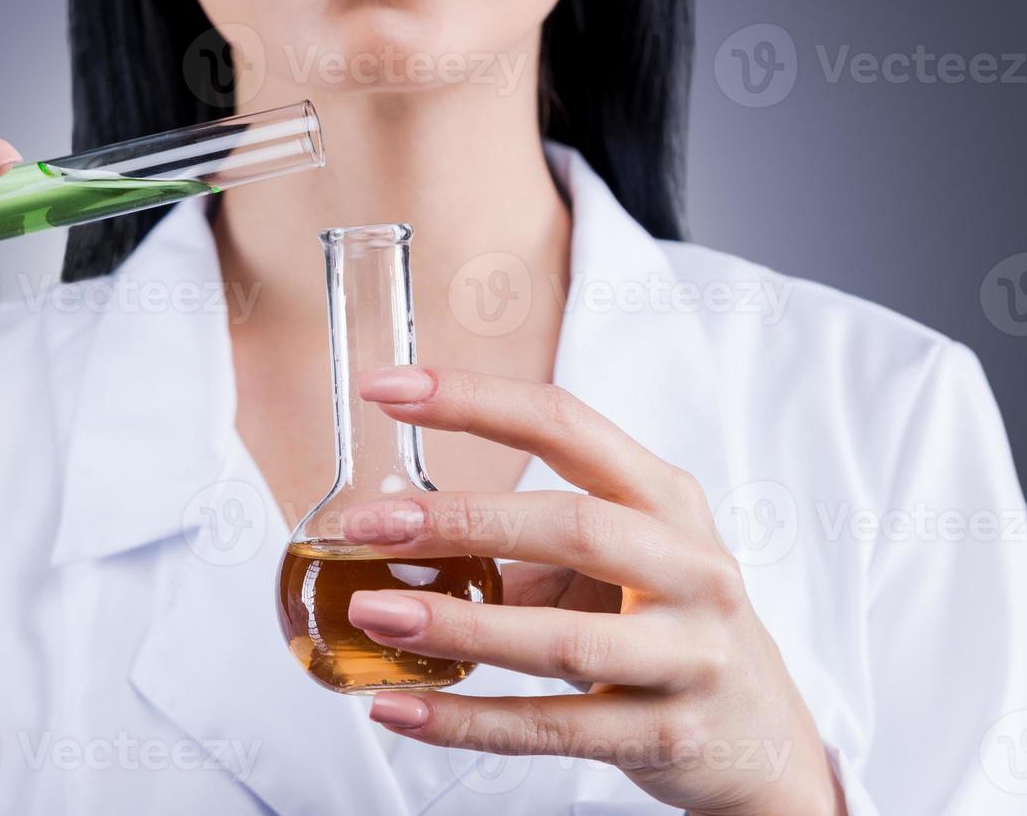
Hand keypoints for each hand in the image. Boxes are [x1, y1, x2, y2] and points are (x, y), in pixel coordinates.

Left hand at [339, 366, 844, 815]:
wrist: (764, 740)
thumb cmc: (670, 626)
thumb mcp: (620, 561)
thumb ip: (524, 544)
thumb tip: (395, 533)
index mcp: (665, 499)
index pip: (565, 424)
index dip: (474, 399)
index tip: (387, 388)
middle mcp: (690, 567)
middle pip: (572, 525)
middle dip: (459, 521)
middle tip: (365, 525)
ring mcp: (690, 656)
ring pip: (561, 641)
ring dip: (456, 627)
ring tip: (371, 613)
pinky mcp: (668, 736)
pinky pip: (552, 729)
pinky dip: (467, 721)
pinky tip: (401, 708)